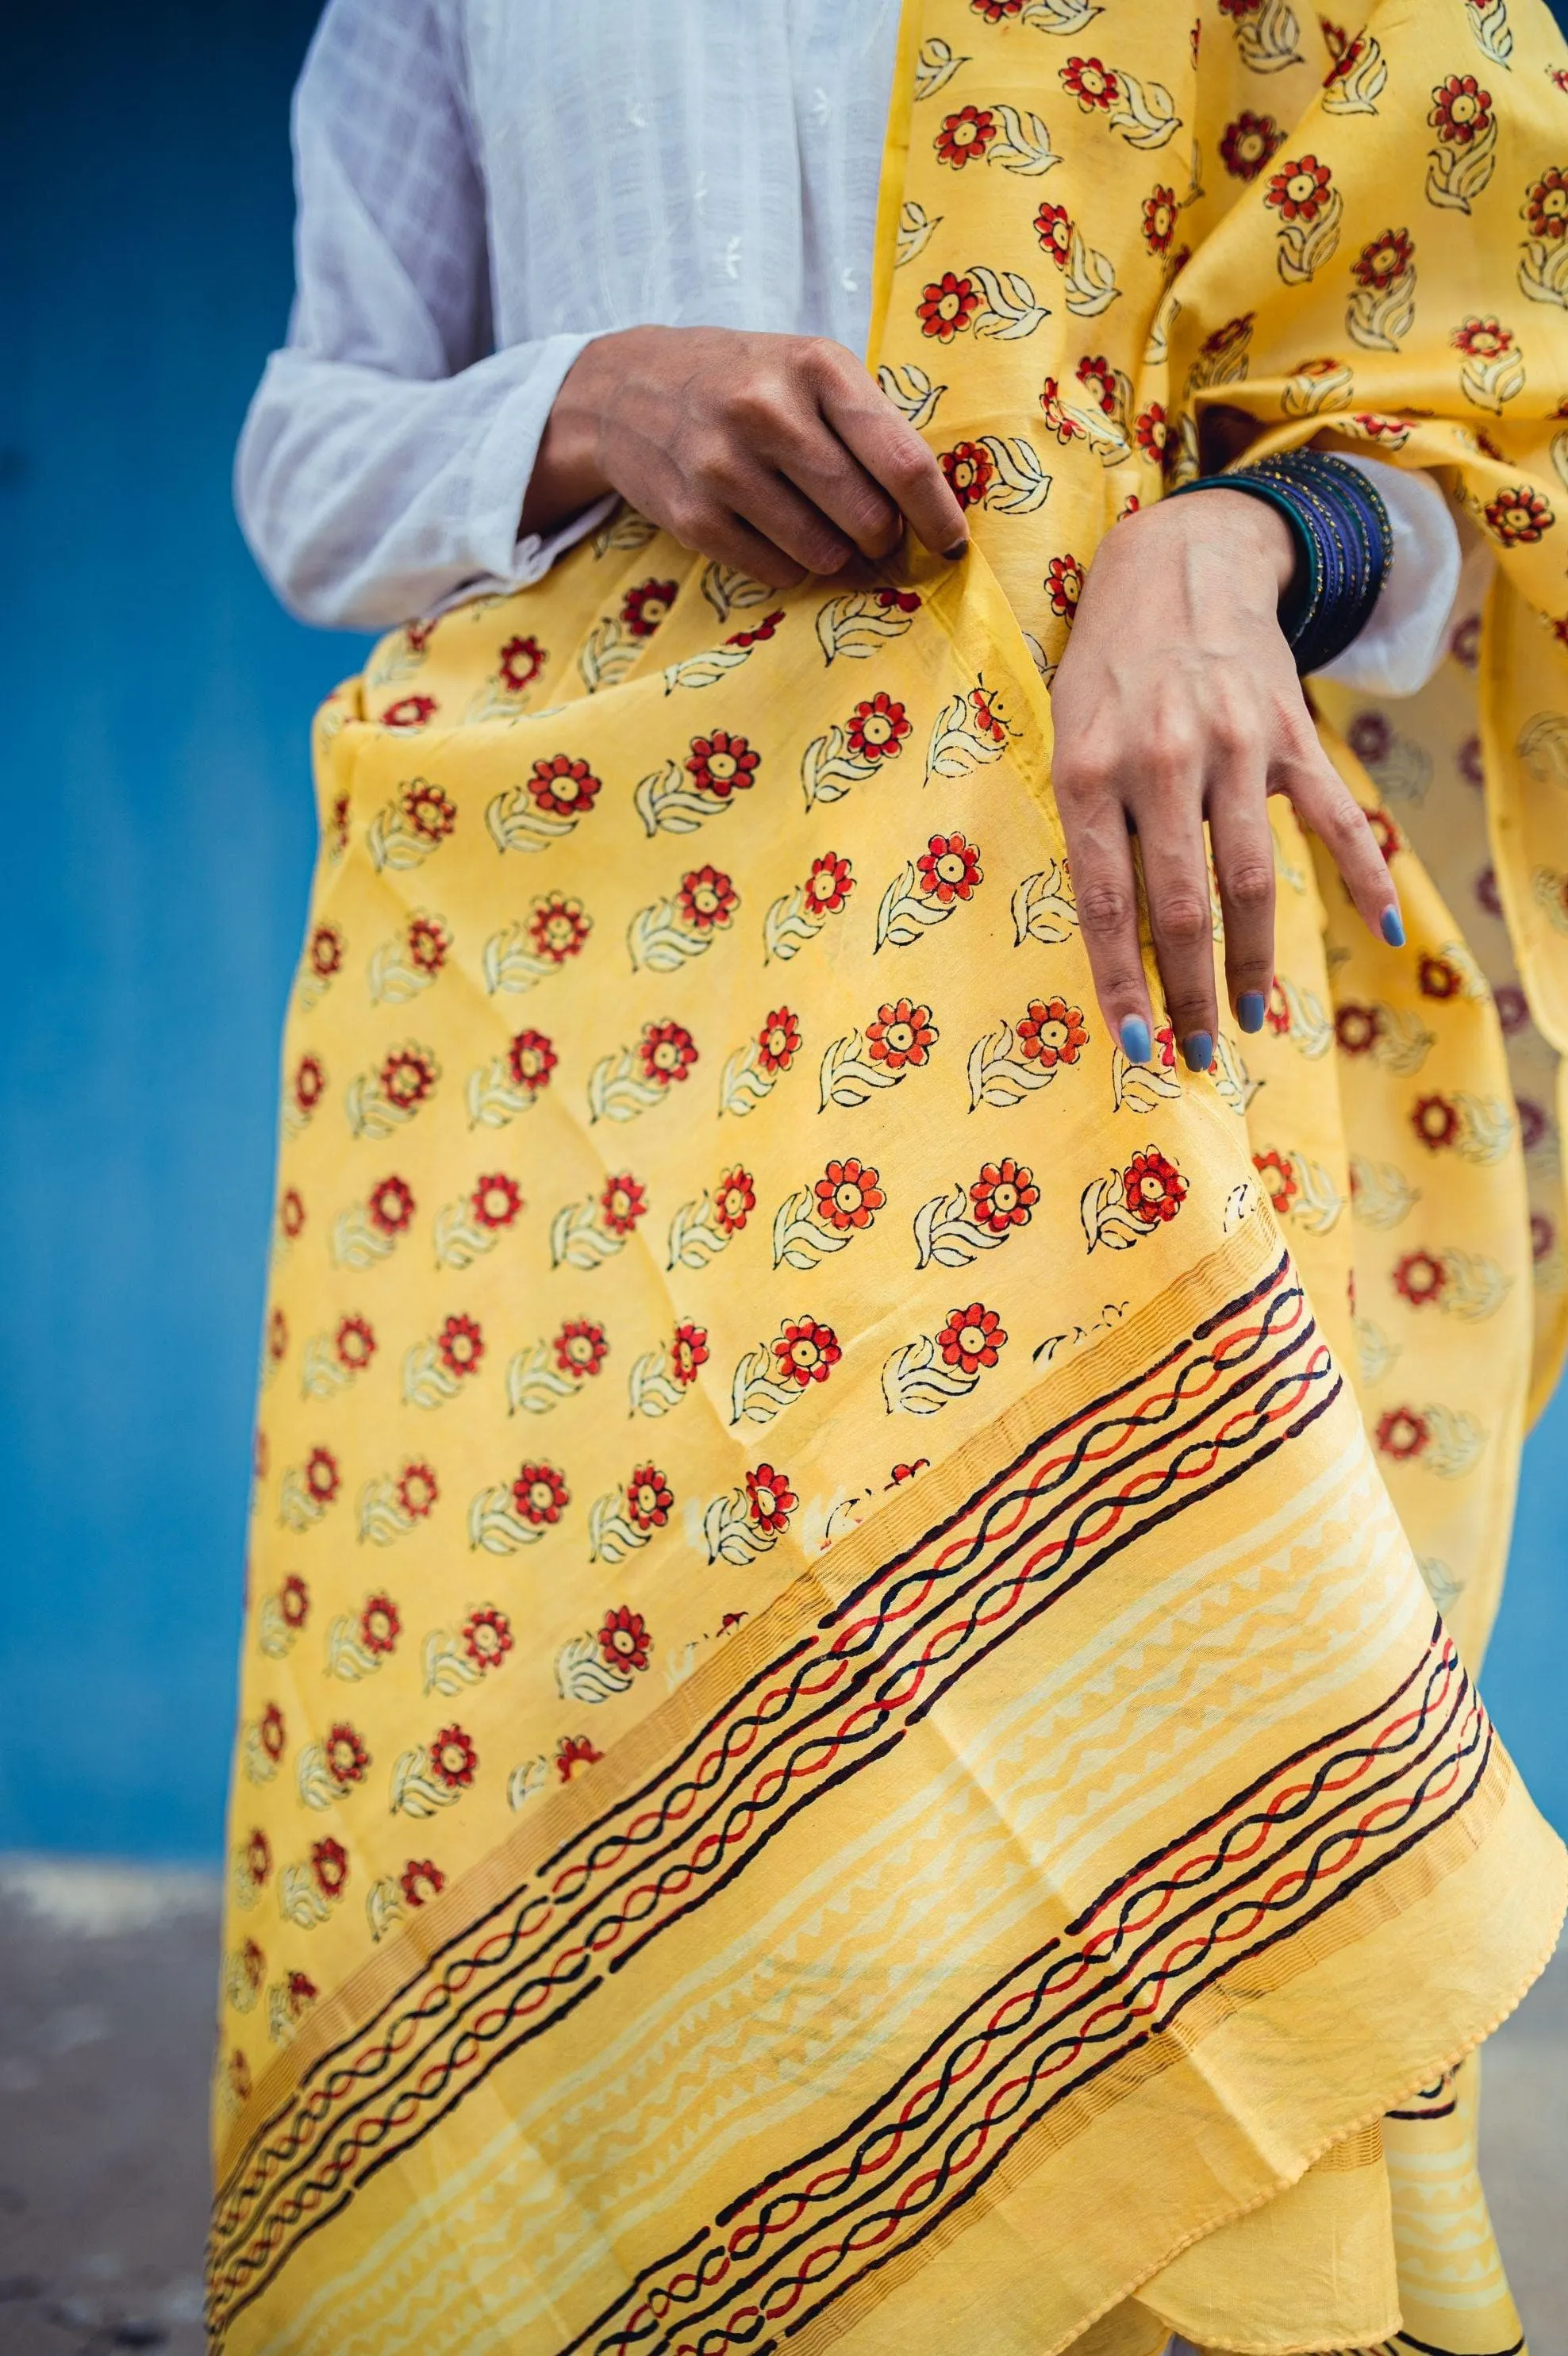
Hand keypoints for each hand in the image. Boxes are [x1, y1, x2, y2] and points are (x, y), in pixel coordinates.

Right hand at [521, 325, 970, 586]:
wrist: (626, 388)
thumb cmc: (744, 380)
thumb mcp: (809, 369)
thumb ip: (869, 425)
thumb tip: (928, 513)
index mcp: (815, 367)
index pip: (902, 462)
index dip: (938, 515)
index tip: (953, 543)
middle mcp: (767, 413)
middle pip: (867, 519)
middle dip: (882, 538)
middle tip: (872, 530)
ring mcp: (724, 467)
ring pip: (824, 555)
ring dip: (837, 556)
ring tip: (818, 524)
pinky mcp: (694, 516)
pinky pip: (777, 573)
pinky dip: (791, 567)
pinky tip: (774, 532)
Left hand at [1047, 488, 1402, 1068]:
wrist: (1177, 566)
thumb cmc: (1107, 673)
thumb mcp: (1068, 738)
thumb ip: (1088, 828)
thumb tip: (1114, 941)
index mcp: (1090, 771)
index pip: (1105, 901)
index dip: (1122, 982)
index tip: (1136, 1048)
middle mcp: (1161, 761)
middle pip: (1181, 905)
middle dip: (1191, 993)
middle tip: (1198, 1054)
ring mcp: (1233, 747)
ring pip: (1252, 879)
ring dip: (1255, 962)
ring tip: (1252, 1020)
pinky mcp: (1290, 734)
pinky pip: (1334, 816)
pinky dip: (1364, 874)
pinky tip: (1383, 928)